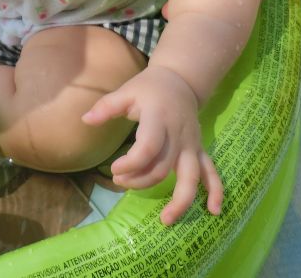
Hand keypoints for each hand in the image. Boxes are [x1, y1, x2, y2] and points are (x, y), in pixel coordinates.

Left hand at [82, 65, 222, 225]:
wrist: (180, 81)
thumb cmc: (148, 88)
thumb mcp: (126, 91)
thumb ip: (106, 107)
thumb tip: (85, 120)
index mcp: (159, 118)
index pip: (148, 147)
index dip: (131, 163)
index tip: (114, 168)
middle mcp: (178, 135)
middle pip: (163, 167)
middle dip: (140, 181)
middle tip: (119, 182)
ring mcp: (191, 145)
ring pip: (190, 177)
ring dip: (180, 200)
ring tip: (165, 220)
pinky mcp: (199, 150)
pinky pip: (211, 172)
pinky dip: (215, 191)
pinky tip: (213, 211)